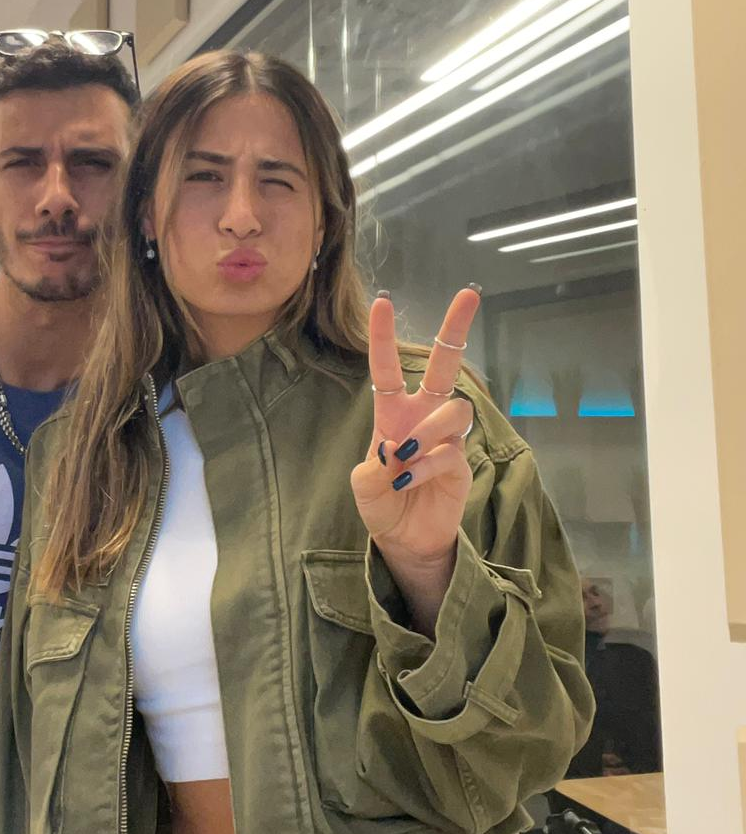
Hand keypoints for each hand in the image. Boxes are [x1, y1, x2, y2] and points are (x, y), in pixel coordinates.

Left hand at [350, 289, 479, 571]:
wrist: (405, 539)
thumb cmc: (383, 504)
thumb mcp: (363, 486)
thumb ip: (372, 468)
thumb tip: (395, 449)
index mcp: (392, 414)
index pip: (387, 369)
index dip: (385, 337)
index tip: (383, 301)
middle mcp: (422, 417)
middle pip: (443, 365)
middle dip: (455, 328)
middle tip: (469, 294)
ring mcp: (445, 438)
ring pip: (451, 409)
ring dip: (427, 429)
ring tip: (405, 455)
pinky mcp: (460, 463)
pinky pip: (451, 451)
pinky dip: (429, 463)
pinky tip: (411, 479)